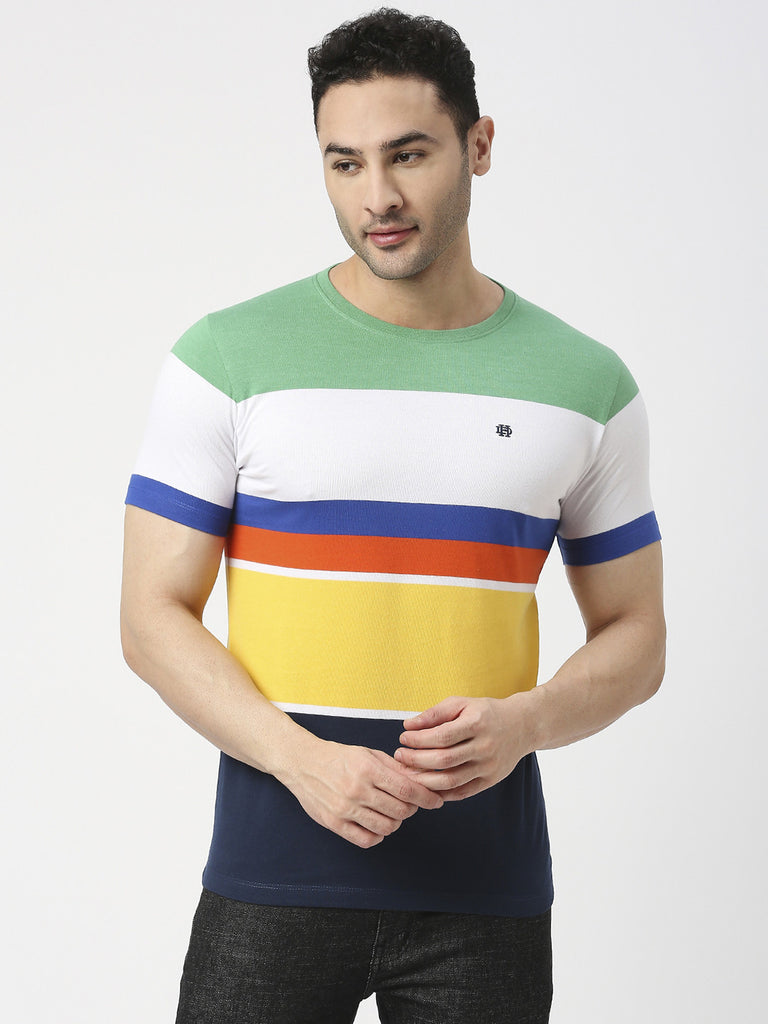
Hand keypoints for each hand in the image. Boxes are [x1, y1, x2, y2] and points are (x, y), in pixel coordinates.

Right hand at [285, 739, 443, 848]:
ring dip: (395, 822)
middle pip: (400, 810)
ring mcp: (345, 808)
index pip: (406, 789)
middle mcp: (357, 790)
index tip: (436, 801)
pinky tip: (376, 824)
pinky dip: (377, 836)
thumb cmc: (338, 756)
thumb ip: (394, 767)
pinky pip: (366, 840)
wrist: (302, 763)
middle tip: (410, 804)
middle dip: (411, 809)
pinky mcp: (334, 823)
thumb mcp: (367, 753)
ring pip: (386, 827)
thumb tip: (421, 778)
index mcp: (367, 769)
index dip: (426, 798)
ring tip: (392, 812)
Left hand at [394, 695, 532, 800]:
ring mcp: (489, 766)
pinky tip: (427, 785)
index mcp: (477, 723)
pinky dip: (442, 792)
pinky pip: (462, 792)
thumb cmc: (486, 712)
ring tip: (408, 774)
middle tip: (400, 756)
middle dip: (416, 760)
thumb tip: (408, 725)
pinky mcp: (491, 780)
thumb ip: (434, 714)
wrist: (522, 726)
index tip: (403, 739)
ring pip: (452, 780)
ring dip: (425, 780)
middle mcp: (485, 747)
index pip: (441, 736)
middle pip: (444, 760)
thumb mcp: (462, 704)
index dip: (418, 740)